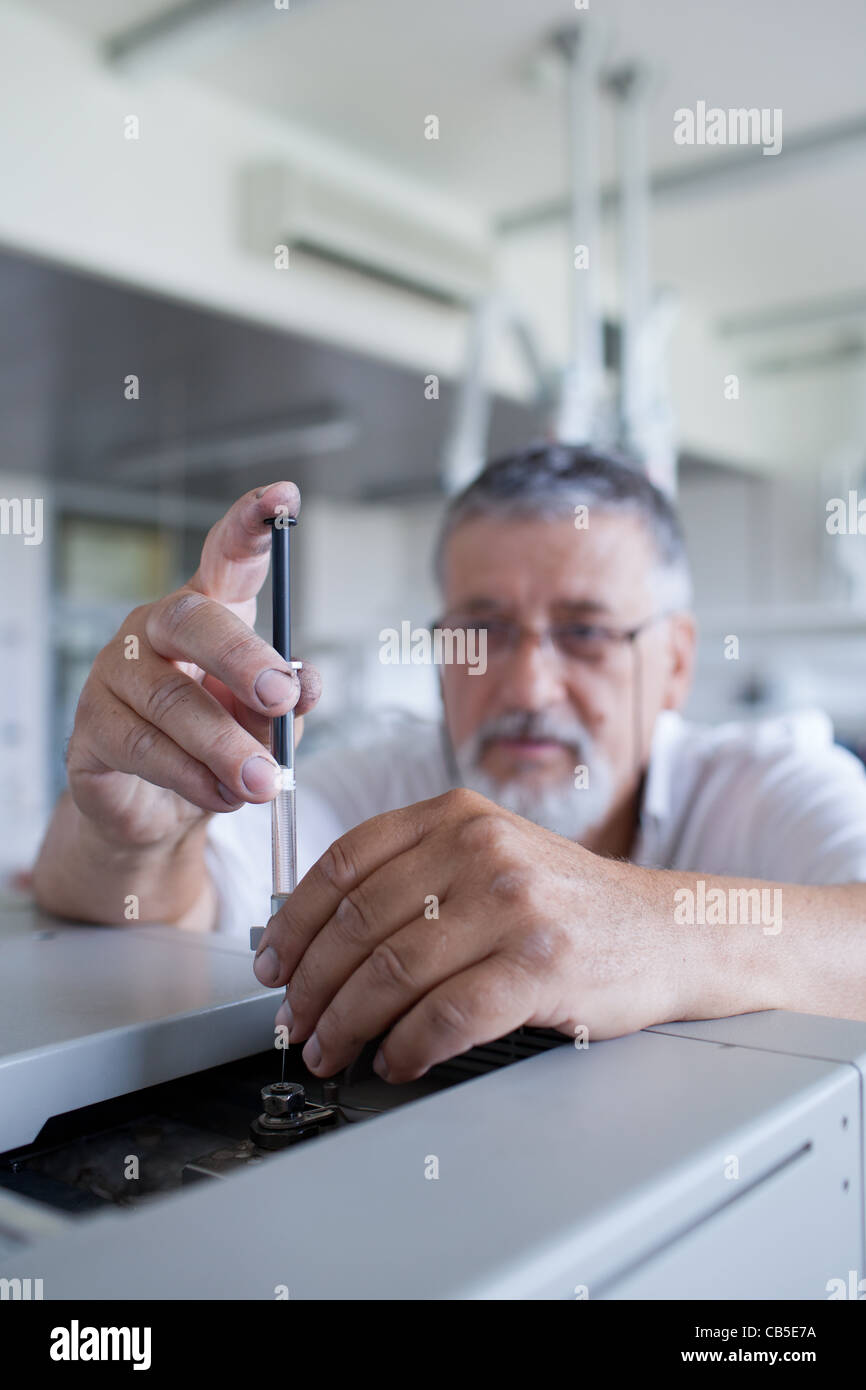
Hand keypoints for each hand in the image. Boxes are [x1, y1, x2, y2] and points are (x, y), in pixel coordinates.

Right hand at [66, 482, 320, 850]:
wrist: (161, 810)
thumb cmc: (217, 745)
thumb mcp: (266, 723)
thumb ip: (290, 702)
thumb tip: (308, 686)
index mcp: (208, 612)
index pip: (226, 555)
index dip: (252, 524)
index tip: (285, 499)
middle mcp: (156, 630)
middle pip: (193, 621)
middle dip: (243, 659)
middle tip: (281, 698)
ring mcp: (115, 675)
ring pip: (171, 701)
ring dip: (224, 745)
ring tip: (261, 781)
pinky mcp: (91, 729)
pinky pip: (144, 749)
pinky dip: (192, 777)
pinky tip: (220, 795)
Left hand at [254, 788, 690, 1081]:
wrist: (669, 931)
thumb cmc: (568, 902)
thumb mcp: (492, 856)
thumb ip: (417, 875)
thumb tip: (318, 935)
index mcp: (457, 816)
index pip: (345, 862)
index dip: (294, 920)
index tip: (272, 962)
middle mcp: (481, 849)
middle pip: (359, 924)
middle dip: (312, 985)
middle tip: (296, 1023)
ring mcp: (513, 906)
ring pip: (391, 973)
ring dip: (347, 1025)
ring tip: (333, 1052)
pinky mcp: (540, 966)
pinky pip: (445, 1017)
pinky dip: (407, 1049)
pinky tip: (397, 1061)